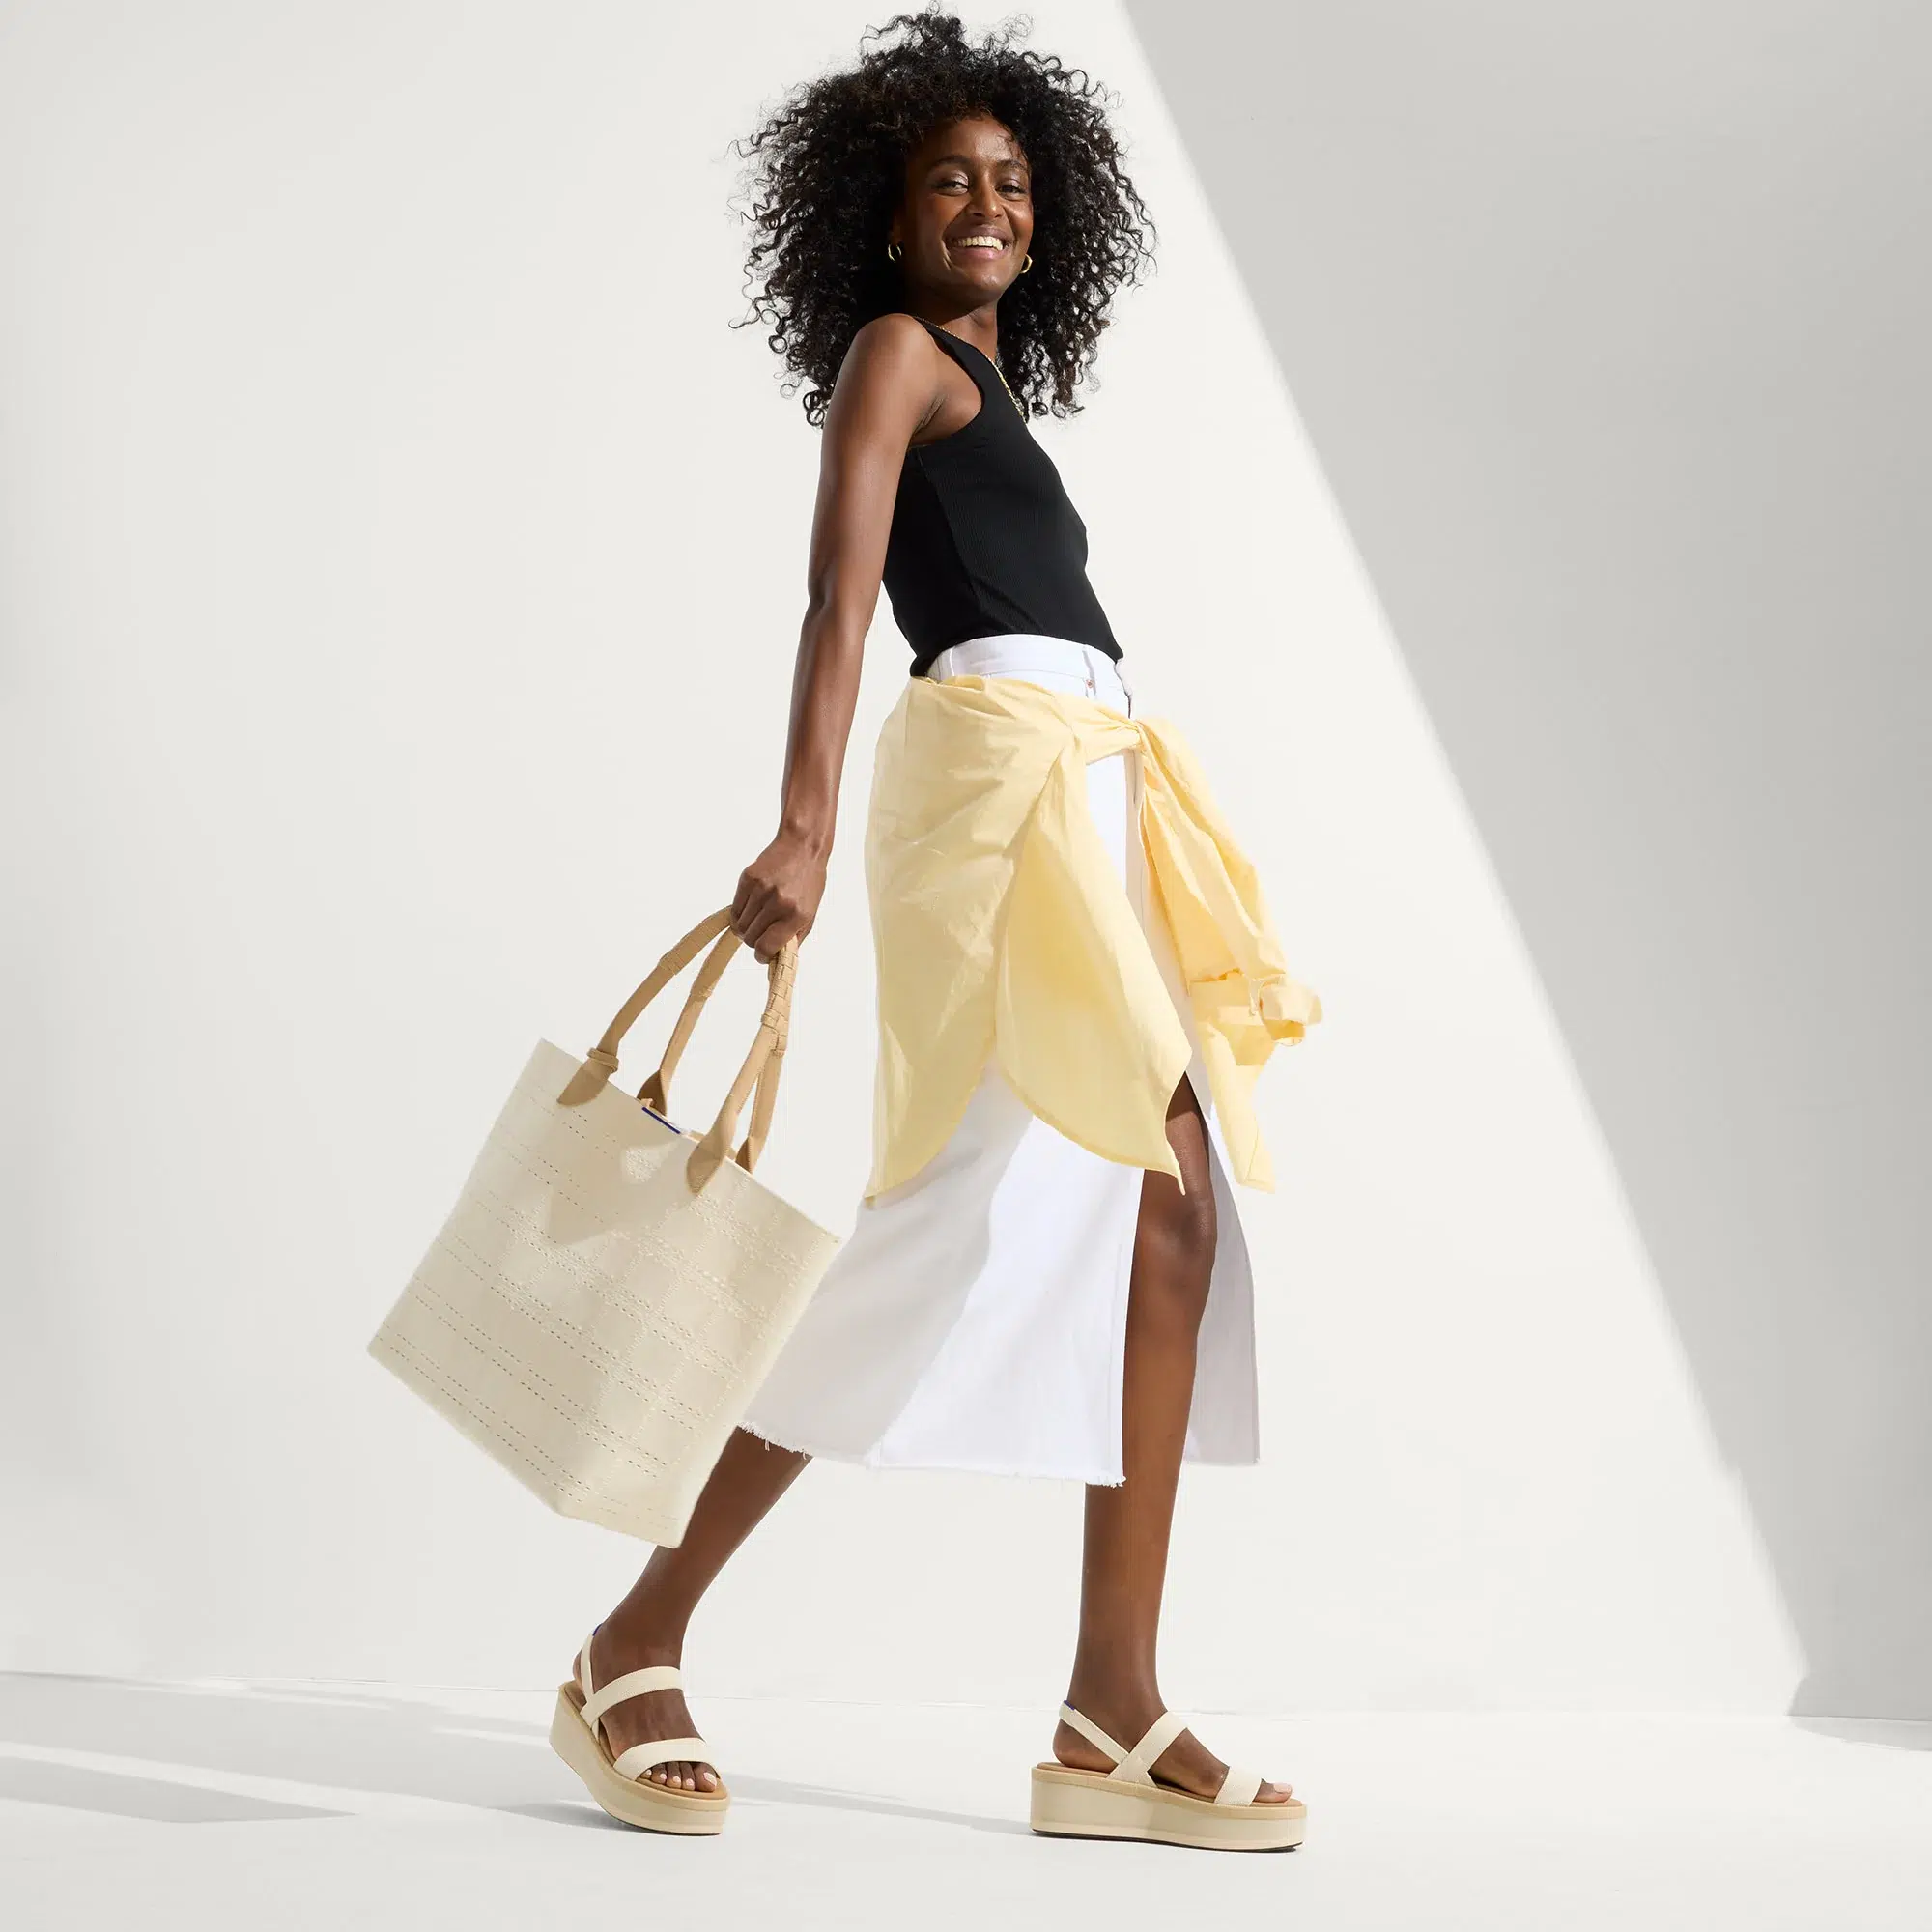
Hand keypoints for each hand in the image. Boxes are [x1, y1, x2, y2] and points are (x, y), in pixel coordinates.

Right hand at [732, 830, 826, 963]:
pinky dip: (739, 914)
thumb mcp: (810, 914)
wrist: (803, 847)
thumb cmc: (809, 882)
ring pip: (740, 925)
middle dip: (754, 941)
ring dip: (746, 927)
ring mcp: (761, 890)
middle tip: (762, 932)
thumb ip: (793, 938)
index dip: (762, 956)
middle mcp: (778, 903)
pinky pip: (735, 908)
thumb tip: (775, 958)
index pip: (766, 947)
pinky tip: (750, 909)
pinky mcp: (748, 879)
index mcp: (796, 915)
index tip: (763, 954)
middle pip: (751, 938)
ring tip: (757, 919)